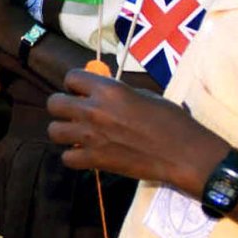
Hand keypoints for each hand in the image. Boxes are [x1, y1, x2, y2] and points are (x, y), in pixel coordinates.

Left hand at [47, 70, 225, 192]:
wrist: (184, 154)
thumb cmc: (172, 121)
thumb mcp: (145, 95)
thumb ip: (118, 93)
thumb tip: (101, 94)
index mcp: (109, 90)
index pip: (71, 77)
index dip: (75, 84)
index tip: (82, 92)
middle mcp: (94, 110)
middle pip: (54, 103)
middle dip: (62, 106)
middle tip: (75, 112)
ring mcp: (91, 136)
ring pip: (53, 131)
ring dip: (63, 131)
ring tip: (76, 133)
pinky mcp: (95, 160)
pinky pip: (67, 158)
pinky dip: (73, 157)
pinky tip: (85, 154)